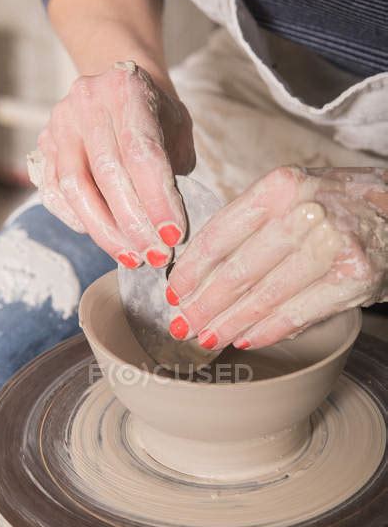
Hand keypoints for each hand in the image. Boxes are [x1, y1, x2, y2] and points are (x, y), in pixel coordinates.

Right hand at [28, 61, 194, 267]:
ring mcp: (59, 125)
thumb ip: (175, 168)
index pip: (141, 152)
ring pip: (76, 188)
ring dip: (106, 232)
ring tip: (133, 257)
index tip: (173, 234)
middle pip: (107, 174)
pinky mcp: (43, 148)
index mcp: (126, 90)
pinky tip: (106, 239)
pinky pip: (54, 194)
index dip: (157, 199)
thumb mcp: (178, 130)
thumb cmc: (156, 115)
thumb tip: (169, 224)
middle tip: (155, 255)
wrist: (119, 88)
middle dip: (134, 224)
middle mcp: (86, 102)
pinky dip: (80, 222)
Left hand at [167, 166, 387, 349]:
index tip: (174, 291)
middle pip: (237, 271)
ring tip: (207, 338)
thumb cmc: (338, 206)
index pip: (220, 234)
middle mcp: (306, 211)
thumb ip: (252, 227)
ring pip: (263, 297)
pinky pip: (296, 314)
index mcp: (280, 187)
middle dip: (202, 305)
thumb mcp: (293, 196)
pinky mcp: (352, 278)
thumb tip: (203, 273)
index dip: (191, 269)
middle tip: (182, 325)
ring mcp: (332, 245)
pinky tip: (245, 340)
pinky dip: (266, 331)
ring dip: (229, 324)